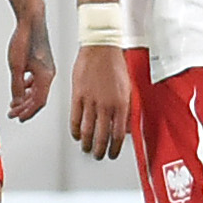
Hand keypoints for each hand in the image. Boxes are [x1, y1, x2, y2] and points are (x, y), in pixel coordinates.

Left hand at [5, 6, 53, 121]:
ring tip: (15, 103)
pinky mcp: (42, 62)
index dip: (28, 112)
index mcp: (45, 76)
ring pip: (37, 89)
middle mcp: (49, 74)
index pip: (38, 102)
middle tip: (13, 113)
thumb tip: (17, 101)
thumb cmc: (25, 39)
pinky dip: (28, 87)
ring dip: (26, 98)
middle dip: (25, 107)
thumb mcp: (16, 66)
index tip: (18, 117)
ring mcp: (46, 68)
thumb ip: (17, 86)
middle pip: (38, 97)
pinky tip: (21, 87)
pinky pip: (36, 80)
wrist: (30, 21)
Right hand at [69, 43, 132, 158]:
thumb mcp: (128, 88)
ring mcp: (90, 101)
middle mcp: (106, 104)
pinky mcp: (77, 95)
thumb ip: (127, 109)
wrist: (101, 47)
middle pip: (102, 136)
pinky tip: (76, 134)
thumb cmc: (115, 64)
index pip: (118, 134)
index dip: (115, 148)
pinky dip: (75, 130)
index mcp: (121, 104)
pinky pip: (75, 118)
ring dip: (87, 143)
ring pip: (87, 130)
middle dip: (100, 150)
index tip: (112, 153)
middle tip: (99, 154)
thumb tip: (126, 126)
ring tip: (87, 148)